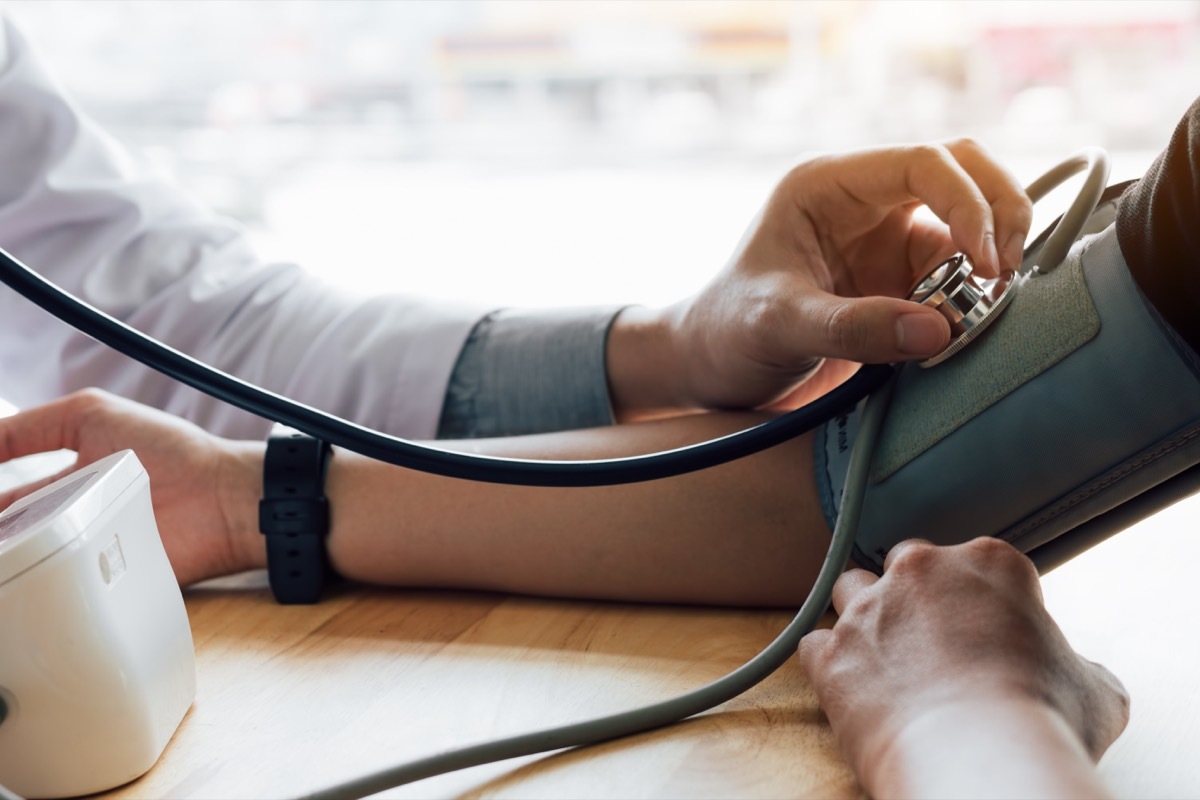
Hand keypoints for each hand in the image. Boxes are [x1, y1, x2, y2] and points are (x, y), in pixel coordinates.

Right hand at [0, 389, 261, 585]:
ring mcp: (84, 554)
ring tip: (3, 553)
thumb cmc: (168, 450)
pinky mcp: (99, 584)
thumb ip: (29, 427)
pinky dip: (30, 591)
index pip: (4, 497)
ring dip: (5, 558)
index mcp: (64, 483)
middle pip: (9, 535)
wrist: (219, 497)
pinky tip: (12, 582)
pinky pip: (56, 594)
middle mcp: (69, 520)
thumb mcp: (91, 415)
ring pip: (22, 566)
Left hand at [607, 139, 1032, 417]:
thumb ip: (851, 326)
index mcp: (828, 186)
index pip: (923, 162)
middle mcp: (865, 203)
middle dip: (999, 211)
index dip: (967, 202)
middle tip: (1006, 272)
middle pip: (964, 171)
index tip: (983, 263)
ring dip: (992, 258)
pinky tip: (967, 330)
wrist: (712, 369)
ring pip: (970, 224)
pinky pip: (959, 274)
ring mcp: (887, 241)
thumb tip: (939, 329)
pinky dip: (976, 296)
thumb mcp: (778, 326)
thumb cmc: (727, 333)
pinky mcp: (900, 281)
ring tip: (986, 310)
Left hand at [798, 538, 1128, 796]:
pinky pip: (815, 645)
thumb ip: (1080, 666)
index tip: (988, 632)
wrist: (980, 759)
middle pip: (907, 564)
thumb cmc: (1045, 723)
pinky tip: (852, 690)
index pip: (978, 561)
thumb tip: (1081, 676)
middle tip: (933, 642)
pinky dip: (829, 665)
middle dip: (916, 595)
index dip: (982, 599)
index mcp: (989, 563)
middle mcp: (921, 571)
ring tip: (885, 660)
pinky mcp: (830, 653)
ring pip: (851, 590)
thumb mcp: (1098, 690)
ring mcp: (868, 609)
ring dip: (864, 618)